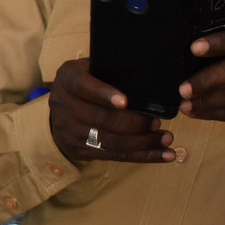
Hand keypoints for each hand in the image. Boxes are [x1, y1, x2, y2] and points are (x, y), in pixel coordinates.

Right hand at [48, 58, 177, 163]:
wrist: (59, 109)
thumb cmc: (85, 82)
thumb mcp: (89, 68)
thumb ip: (108, 71)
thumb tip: (147, 75)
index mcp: (68, 80)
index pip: (83, 87)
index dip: (104, 94)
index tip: (125, 101)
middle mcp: (64, 106)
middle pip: (100, 119)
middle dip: (132, 123)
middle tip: (156, 122)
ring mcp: (70, 131)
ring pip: (109, 141)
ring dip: (142, 142)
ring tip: (166, 138)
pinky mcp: (80, 150)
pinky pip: (114, 156)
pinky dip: (142, 156)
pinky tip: (163, 154)